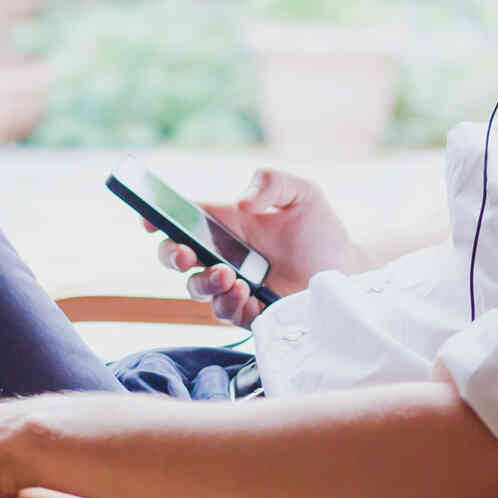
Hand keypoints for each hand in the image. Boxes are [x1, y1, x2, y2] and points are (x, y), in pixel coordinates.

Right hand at [145, 168, 363, 325]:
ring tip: (229, 276)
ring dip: (204, 283)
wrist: (350, 272)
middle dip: (171, 255)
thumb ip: (272, 182)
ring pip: (196, 289)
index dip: (156, 216)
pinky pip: (225, 314)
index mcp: (226, 222)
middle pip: (175, 257)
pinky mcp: (249, 313)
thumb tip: (244, 200)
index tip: (147, 217)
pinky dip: (228, 305)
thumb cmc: (321, 230)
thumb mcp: (302, 194)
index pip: (180, 218)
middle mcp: (222, 254)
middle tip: (185, 254)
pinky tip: (245, 294)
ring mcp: (232, 285)